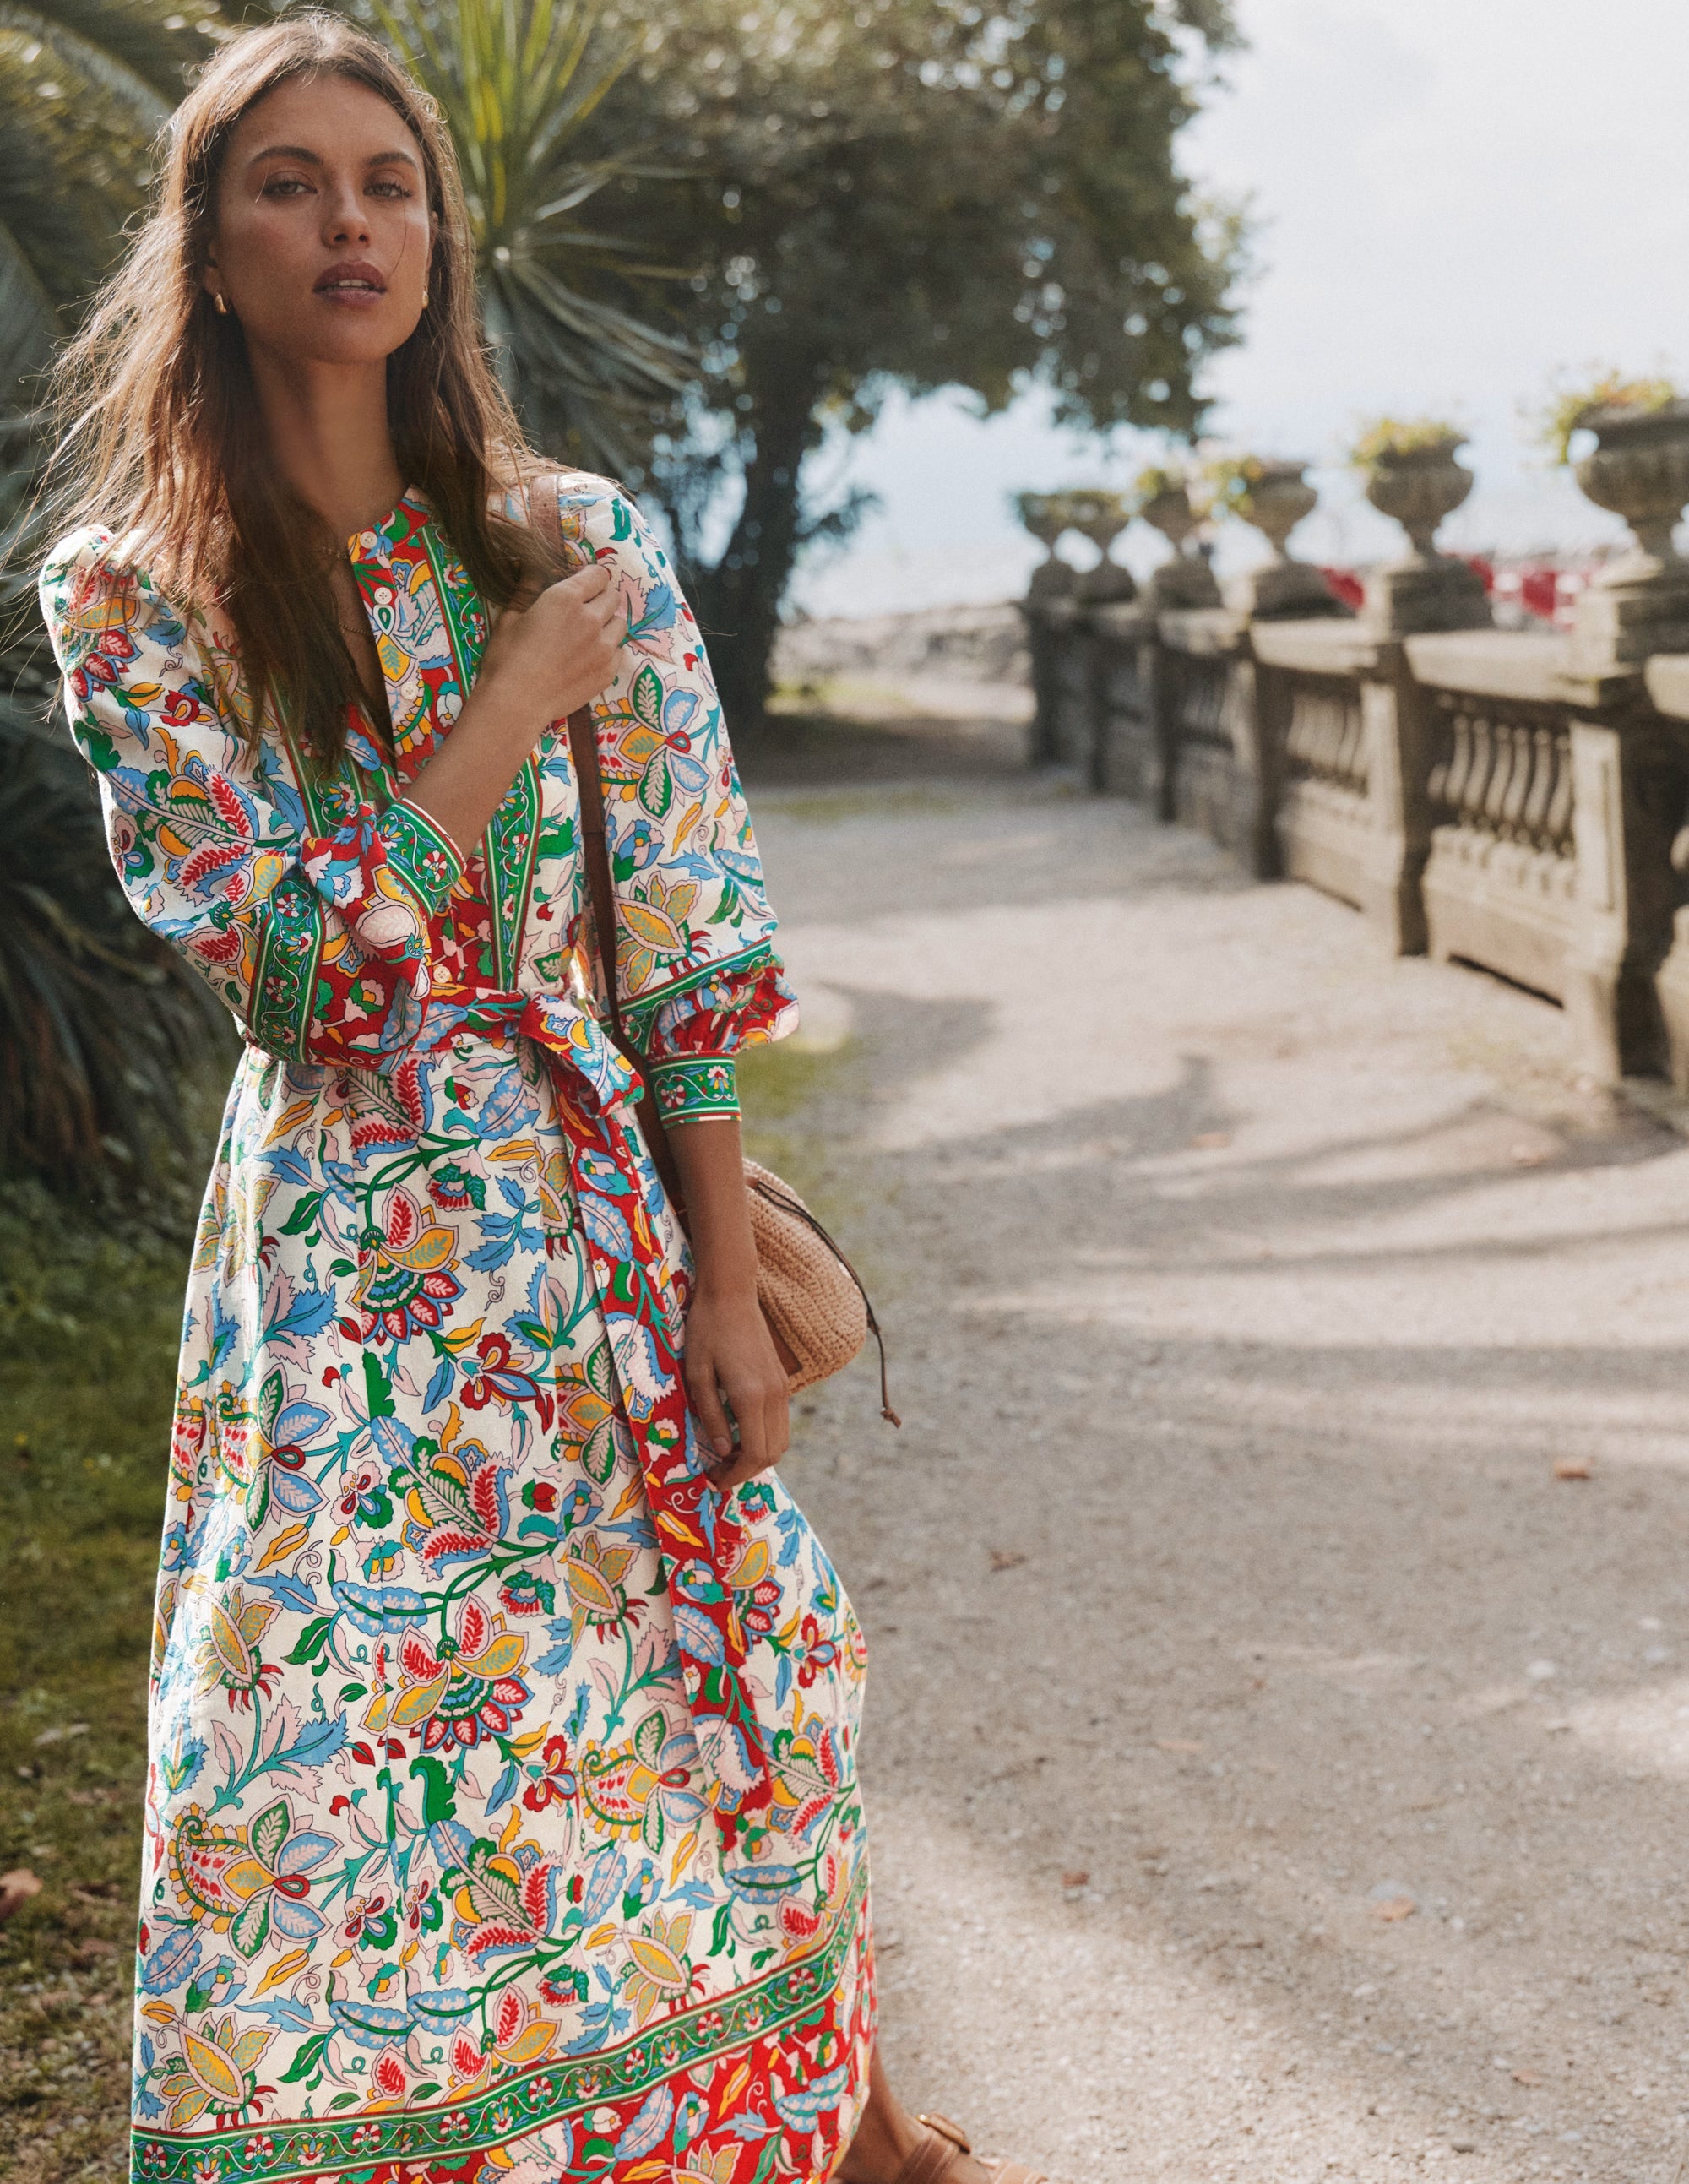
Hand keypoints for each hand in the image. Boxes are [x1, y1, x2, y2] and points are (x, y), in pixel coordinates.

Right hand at [477, 560, 623, 734]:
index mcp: (566, 598)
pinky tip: (588, 658)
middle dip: (600, 598)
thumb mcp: (511, 615)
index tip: (582, 586)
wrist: (516, 703)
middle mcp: (591, 619)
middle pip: (612, 596)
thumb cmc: (507, 657)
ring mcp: (604, 647)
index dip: (590, 578)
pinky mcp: (608, 672)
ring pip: (620, 623)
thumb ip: (528, 587)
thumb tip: (532, 565)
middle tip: (583, 610)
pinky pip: (619, 651)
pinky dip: (608, 650)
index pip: (599, 574)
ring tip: (588, 635)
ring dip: (608, 624)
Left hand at [684, 1279, 790, 1491]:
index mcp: (751, 1396)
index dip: (736, 1475)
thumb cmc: (707, 1331)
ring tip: (727, 1455)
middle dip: (747, 1471)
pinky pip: (779, 1422)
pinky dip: (763, 1437)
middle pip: (773, 1453)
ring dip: (757, 1455)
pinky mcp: (781, 1381)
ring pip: (781, 1440)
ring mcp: (782, 1388)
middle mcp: (774, 1396)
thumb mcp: (698, 1375)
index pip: (754, 1453)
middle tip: (718, 1471)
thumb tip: (722, 1451)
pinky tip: (737, 1431)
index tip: (714, 1480)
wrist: (732, 1295)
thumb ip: (712, 1416)